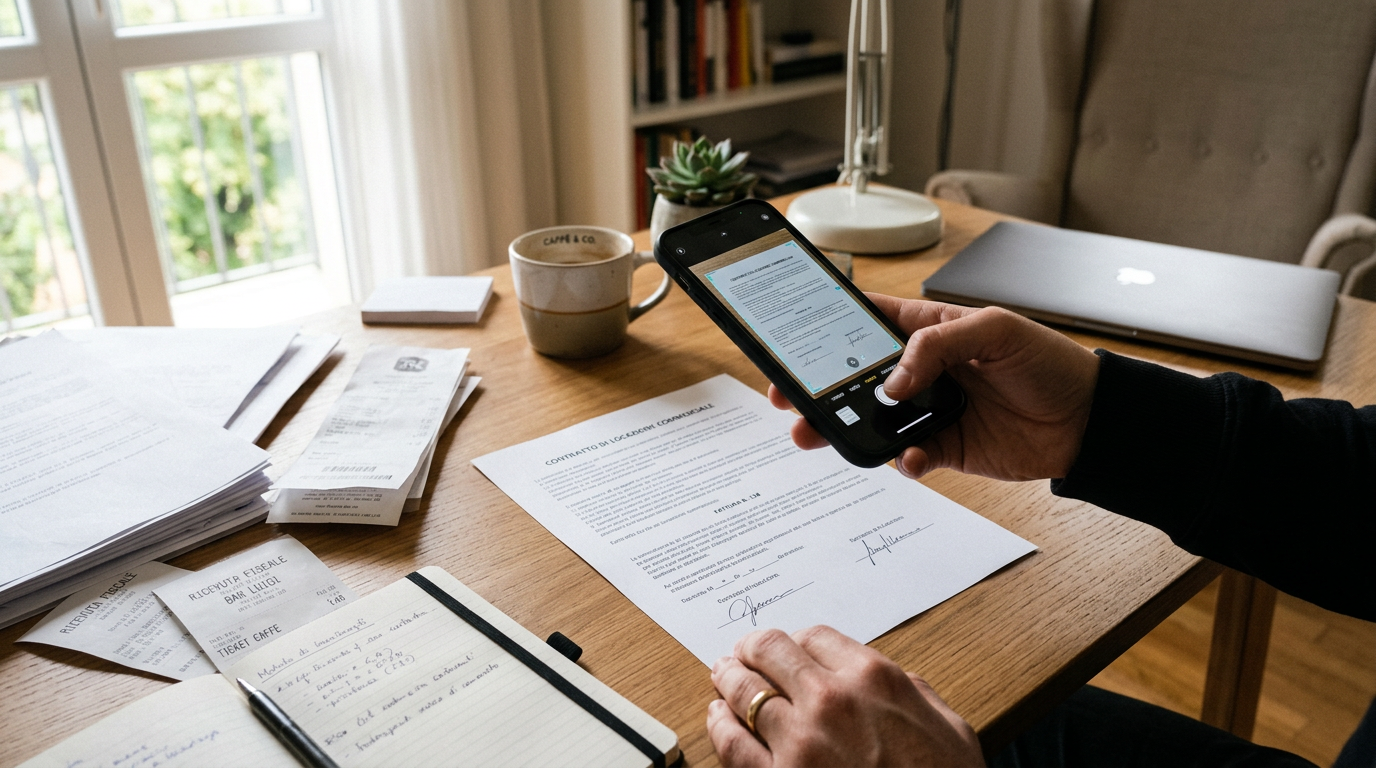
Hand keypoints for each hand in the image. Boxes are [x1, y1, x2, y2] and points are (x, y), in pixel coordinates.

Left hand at [707, 626, 983, 766]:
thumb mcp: (949, 728)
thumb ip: (913, 693)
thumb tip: (892, 681)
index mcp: (874, 678)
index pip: (815, 636)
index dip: (797, 640)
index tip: (790, 648)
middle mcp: (831, 700)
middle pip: (770, 651)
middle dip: (754, 649)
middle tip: (744, 652)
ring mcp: (799, 741)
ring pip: (744, 690)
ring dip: (729, 678)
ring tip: (722, 674)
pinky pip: (732, 742)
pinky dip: (719, 723)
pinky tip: (718, 716)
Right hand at [769, 296, 1098, 480]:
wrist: (1089, 419)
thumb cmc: (1048, 361)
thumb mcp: (994, 329)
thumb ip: (937, 347)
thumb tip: (893, 382)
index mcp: (926, 330)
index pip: (864, 322)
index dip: (824, 330)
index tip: (791, 343)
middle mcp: (920, 371)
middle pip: (853, 378)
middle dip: (817, 389)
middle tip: (787, 400)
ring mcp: (928, 411)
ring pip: (870, 421)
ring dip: (843, 429)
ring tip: (818, 435)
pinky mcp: (943, 447)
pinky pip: (906, 456)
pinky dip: (901, 460)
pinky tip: (911, 457)